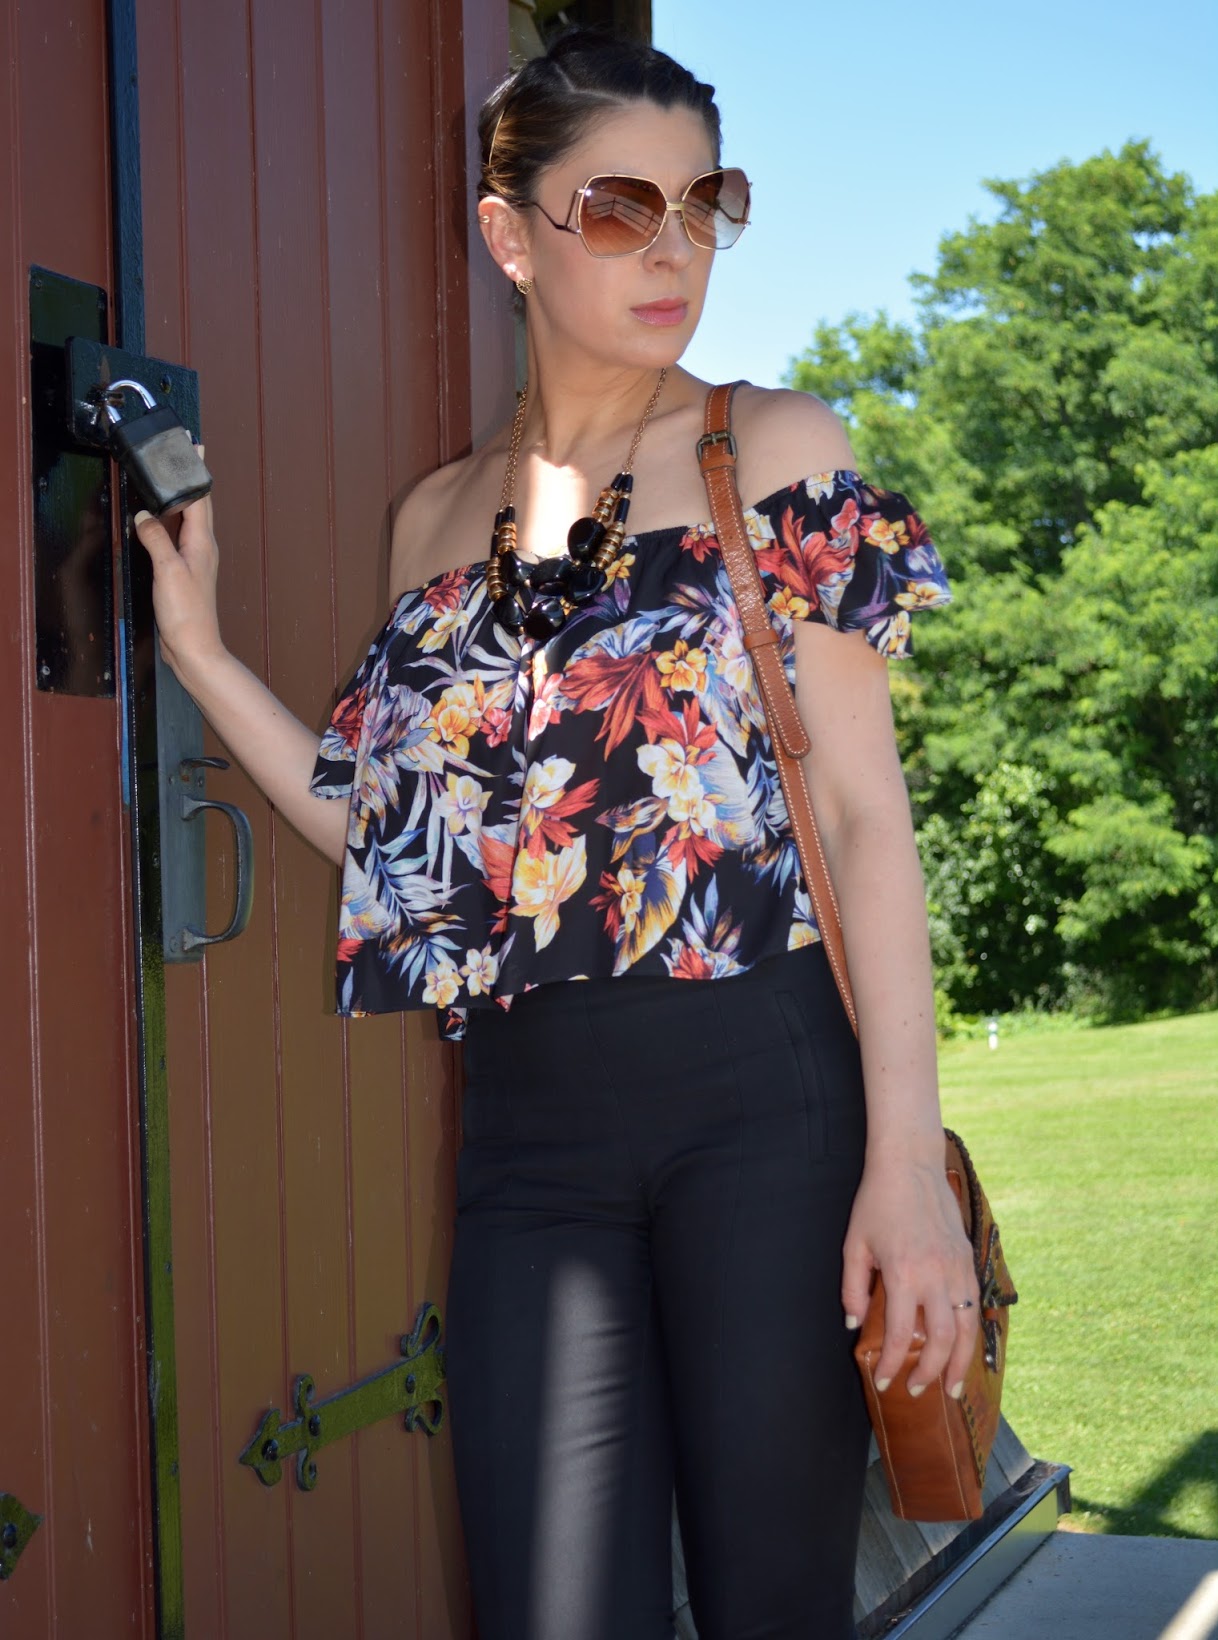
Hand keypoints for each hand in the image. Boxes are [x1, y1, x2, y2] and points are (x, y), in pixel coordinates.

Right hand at [131, 447, 224, 682]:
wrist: (194, 649)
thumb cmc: (187, 614)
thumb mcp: (168, 570)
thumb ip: (156, 539)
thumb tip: (145, 516)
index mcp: (203, 542)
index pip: (201, 496)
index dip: (196, 470)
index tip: (195, 446)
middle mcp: (203, 548)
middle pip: (196, 505)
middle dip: (188, 479)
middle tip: (180, 455)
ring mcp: (195, 561)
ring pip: (187, 521)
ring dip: (179, 499)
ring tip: (167, 480)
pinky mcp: (184, 573)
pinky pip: (177, 539)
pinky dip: (168, 523)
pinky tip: (158, 523)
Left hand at [842, 1150, 979, 1397]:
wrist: (910, 1164)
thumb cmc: (877, 1201)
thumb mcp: (854, 1244)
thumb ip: (853, 1288)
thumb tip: (855, 1325)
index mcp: (904, 1273)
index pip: (903, 1335)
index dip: (894, 1364)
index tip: (885, 1381)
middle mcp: (936, 1275)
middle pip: (943, 1340)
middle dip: (931, 1373)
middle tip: (919, 1391)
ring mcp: (958, 1268)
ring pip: (968, 1328)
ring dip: (961, 1363)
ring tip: (952, 1387)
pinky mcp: (969, 1259)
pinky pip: (974, 1305)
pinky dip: (971, 1333)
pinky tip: (963, 1348)